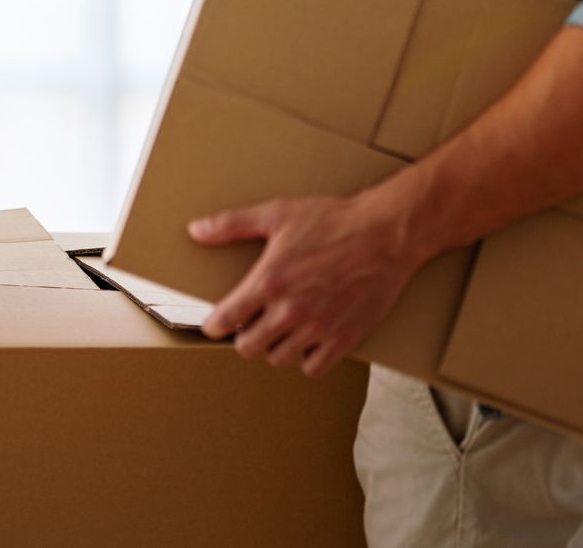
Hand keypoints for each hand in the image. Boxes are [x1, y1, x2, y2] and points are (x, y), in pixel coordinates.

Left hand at [191, 193, 420, 376]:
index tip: (216, 322)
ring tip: (279, 331)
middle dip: (244, 337)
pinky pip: (315, 368)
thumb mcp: (278, 213)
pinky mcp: (345, 338)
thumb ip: (232, 224)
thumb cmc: (333, 220)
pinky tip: (307, 341)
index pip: (225, 320)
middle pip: (248, 347)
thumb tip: (196, 230)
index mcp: (269, 281)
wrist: (385, 233)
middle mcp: (290, 310)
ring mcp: (318, 327)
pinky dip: (307, 360)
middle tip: (251, 324)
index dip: (214, 324)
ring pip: (279, 359)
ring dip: (274, 348)